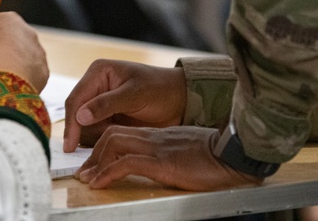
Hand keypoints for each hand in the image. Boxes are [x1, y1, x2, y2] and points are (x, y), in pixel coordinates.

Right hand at [0, 12, 48, 90]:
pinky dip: (15, 83)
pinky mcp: (42, 73)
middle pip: (8, 45)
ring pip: (17, 63)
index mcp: (11, 20)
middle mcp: (29, 34)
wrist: (5, 76)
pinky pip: (26, 77)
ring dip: (4, 71)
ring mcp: (38, 54)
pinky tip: (2, 88)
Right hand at [63, 59, 185, 151]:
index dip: (72, 122)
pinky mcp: (108, 117)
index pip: (76, 98)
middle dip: (81, 131)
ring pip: (85, 125)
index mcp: (98, 72)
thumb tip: (80, 116)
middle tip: (85, 148)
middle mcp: (96, 86)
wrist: (180, 101)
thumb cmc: (160, 89)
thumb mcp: (135, 94)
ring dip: (94, 136)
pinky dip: (100, 139)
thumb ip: (106, 104)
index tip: (70, 144)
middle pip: (77, 113)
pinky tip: (112, 141)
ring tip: (111, 138)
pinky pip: (96, 131)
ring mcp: (101, 103)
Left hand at [76, 125, 260, 189]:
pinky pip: (126, 163)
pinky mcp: (162, 162)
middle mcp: (153, 137)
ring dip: (95, 162)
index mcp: (158, 136)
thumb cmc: (215, 156)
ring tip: (87, 179)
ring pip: (114, 143)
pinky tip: (100, 184)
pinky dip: (108, 172)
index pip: (122, 132)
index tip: (93, 164)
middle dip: (93, 154)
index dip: (103, 146)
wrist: (234, 153)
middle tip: (83, 173)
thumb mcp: (186, 152)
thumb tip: (161, 165)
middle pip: (112, 135)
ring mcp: (157, 148)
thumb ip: (169, 154)